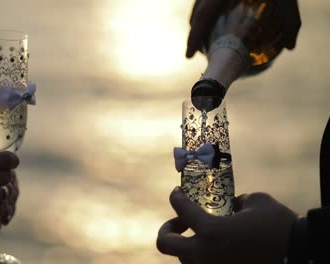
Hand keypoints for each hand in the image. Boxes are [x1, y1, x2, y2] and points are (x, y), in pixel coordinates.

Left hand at [157, 187, 297, 263]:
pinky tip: (219, 249)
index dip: (176, 197)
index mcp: (211, 231)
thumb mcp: (258, 203)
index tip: (177, 193)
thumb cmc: (280, 228)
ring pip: (184, 258)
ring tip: (206, 237)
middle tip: (181, 223)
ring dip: (189, 246)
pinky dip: (205, 256)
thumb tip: (231, 205)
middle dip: (168, 230)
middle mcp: (204, 254)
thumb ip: (237, 201)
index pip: (180, 208)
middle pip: (165, 243)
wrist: (301, 258)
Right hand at [186, 0, 301, 57]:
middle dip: (194, 32)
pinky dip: (209, 8)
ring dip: (199, 19)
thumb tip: (290, 46)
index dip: (194, 37)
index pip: (203, 16)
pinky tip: (217, 15)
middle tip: (194, 50)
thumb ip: (290, 21)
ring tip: (202, 35)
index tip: (188, 56)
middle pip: (198, 11)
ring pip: (201, 2)